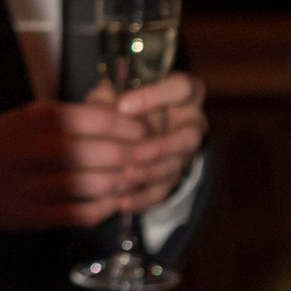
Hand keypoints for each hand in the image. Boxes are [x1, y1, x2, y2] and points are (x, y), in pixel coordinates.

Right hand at [0, 74, 204, 232]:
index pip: (98, 119)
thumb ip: (75, 113)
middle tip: (152, 159)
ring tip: (136, 180)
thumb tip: (119, 103)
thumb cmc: (4, 140)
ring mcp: (33, 185)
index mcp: (40, 120)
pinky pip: (79, 213)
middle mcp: (37, 151)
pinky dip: (103, 208)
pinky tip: (114, 202)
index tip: (146, 132)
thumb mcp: (34, 115)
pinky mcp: (31, 214)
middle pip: (102, 154)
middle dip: (134, 157)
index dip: (130, 127)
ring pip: (94, 185)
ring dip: (122, 184)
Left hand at [107, 71, 205, 214]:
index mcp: (183, 93)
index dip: (156, 96)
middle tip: (132, 152)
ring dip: (151, 172)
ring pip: (178, 164)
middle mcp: (191, 121)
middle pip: (190, 135)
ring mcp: (185, 151)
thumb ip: (108, 97)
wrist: (131, 125)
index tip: (122, 105)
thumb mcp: (113, 93)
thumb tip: (99, 105)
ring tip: (124, 176)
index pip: (182, 88)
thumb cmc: (121, 102)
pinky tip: (122, 202)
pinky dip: (143, 198)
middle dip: (160, 146)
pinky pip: (165, 190)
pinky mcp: (175, 174)